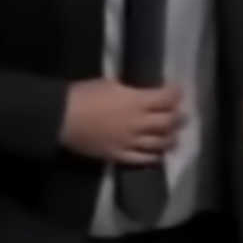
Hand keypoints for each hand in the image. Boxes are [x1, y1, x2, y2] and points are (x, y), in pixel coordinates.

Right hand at [59, 79, 185, 163]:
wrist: (60, 119)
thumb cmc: (82, 95)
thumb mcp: (109, 84)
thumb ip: (129, 91)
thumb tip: (140, 94)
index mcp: (136, 101)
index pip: (166, 98)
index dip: (176, 93)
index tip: (179, 90)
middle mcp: (139, 123)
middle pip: (168, 122)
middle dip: (178, 117)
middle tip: (181, 114)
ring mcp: (131, 142)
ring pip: (160, 143)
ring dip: (170, 138)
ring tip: (173, 135)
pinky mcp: (120, 155)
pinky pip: (143, 159)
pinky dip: (154, 157)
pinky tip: (158, 154)